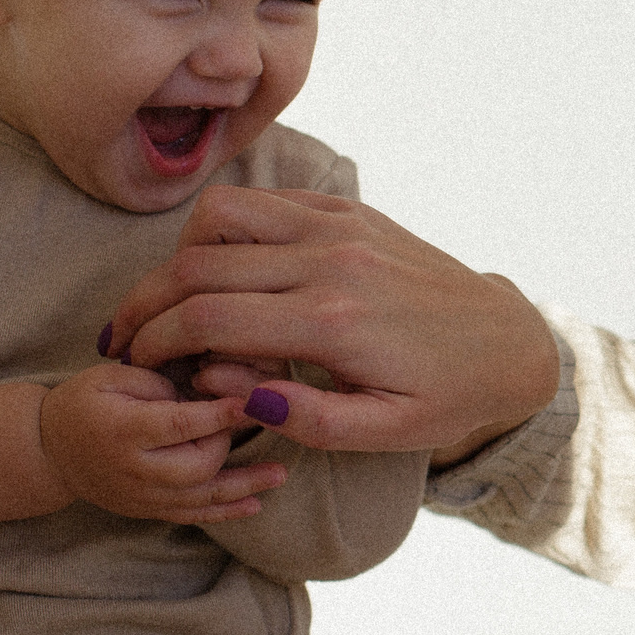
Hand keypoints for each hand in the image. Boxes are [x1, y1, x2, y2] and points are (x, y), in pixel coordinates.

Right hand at [38, 362, 288, 522]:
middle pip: (198, 464)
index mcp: (123, 429)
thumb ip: (158, 381)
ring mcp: (141, 496)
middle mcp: (134, 469)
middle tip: (245, 417)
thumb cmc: (84, 402)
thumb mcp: (111, 376)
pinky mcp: (148, 510)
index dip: (222, 413)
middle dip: (227, 440)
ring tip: (279, 473)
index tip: (258, 398)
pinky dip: (225, 512)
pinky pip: (191, 516)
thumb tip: (206, 391)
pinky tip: (255, 504)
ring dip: (244, 485)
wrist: (47, 450)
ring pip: (201, 496)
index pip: (181, 423)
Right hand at [104, 187, 558, 458]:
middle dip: (146, 303)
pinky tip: (222, 270)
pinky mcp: (350, 210)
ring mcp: (340, 225)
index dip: (153, 342)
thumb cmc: (446, 395)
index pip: (205, 319)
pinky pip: (266, 201)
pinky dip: (227, 229)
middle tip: (126, 337)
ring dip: (181, 257)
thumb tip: (235, 389)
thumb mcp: (383, 433)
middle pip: (197, 264)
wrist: (508, 341)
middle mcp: (330, 261)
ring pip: (223, 215)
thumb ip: (304, 418)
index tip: (135, 365)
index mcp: (332, 321)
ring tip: (172, 302)